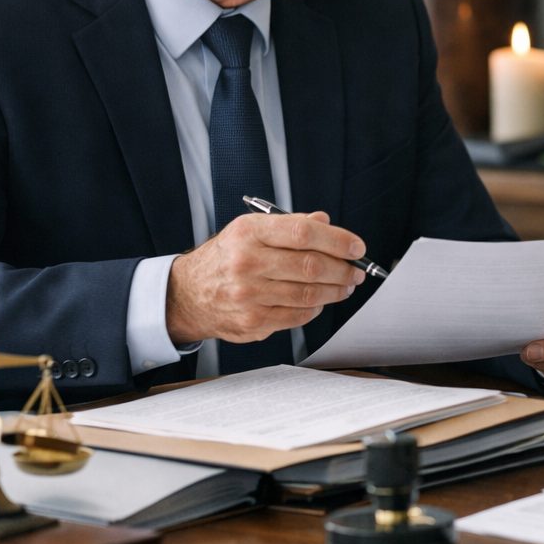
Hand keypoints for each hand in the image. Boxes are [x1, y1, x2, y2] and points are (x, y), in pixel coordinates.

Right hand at [166, 212, 365, 343]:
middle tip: (356, 270)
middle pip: (311, 266)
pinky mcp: (252, 322)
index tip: (357, 247)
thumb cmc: (226, 258)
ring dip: (336, 290)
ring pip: (309, 294)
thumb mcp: (250, 230)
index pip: (304, 233)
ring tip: (345, 286)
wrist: (187, 294)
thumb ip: (290, 225)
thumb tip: (325, 221)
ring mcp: (248, 295)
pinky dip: (316, 308)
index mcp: (248, 233)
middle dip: (343, 269)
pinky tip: (320, 300)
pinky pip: (298, 315)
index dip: (338, 240)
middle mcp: (246, 263)